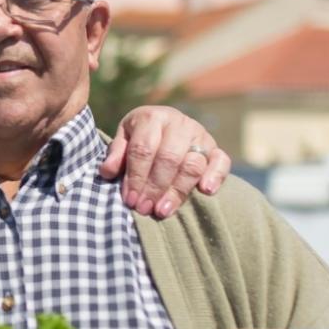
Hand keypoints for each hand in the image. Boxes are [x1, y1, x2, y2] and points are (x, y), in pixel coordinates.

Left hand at [99, 105, 232, 217]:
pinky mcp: (215, 148)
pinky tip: (206, 191)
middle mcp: (178, 123)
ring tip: (163, 210)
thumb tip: (107, 173)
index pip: (144, 149)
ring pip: (192, 164)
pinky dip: (216, 175)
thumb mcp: (123, 139)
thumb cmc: (140, 137)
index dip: (136, 176)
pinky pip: (221, 161)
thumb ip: (116, 155)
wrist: (165, 125)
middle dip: (154, 187)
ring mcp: (199, 135)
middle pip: (169, 158)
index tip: (130, 199)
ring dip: (178, 190)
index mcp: (152, 118)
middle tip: (144, 209)